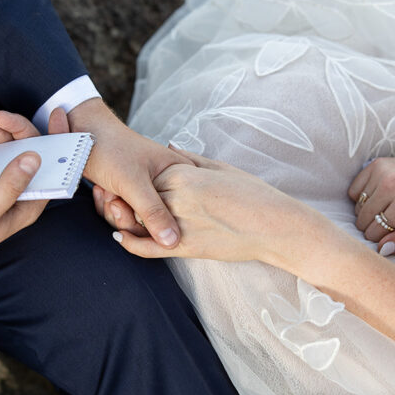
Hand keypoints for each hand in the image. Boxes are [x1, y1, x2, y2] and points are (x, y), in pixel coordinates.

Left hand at [69, 98, 189, 247]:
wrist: (81, 133)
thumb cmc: (111, 148)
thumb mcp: (133, 182)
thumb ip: (153, 212)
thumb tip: (172, 242)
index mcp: (179, 175)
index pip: (176, 216)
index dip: (150, 221)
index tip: (128, 204)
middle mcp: (166, 185)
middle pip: (153, 222)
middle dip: (126, 214)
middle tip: (113, 196)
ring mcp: (146, 191)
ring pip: (134, 222)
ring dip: (113, 210)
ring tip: (106, 190)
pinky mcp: (129, 195)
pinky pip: (121, 216)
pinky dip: (107, 208)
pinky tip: (102, 191)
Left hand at [112, 148, 324, 264]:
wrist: (274, 226)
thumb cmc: (253, 195)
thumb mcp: (222, 168)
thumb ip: (192, 158)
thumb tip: (172, 146)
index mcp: (183, 174)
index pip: (148, 175)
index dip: (142, 180)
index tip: (139, 182)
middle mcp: (176, 197)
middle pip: (139, 196)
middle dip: (130, 199)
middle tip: (119, 199)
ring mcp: (178, 223)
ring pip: (139, 220)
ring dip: (127, 218)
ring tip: (120, 216)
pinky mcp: (184, 248)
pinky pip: (147, 247)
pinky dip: (130, 243)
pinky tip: (120, 237)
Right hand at [347, 140, 394, 254]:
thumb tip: (381, 249)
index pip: (374, 232)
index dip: (382, 237)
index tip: (393, 233)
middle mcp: (390, 187)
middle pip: (362, 219)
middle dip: (373, 226)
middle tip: (390, 222)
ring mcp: (382, 173)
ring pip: (358, 205)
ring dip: (367, 212)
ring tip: (386, 209)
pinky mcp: (377, 164)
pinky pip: (355, 188)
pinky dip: (362, 196)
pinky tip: (377, 198)